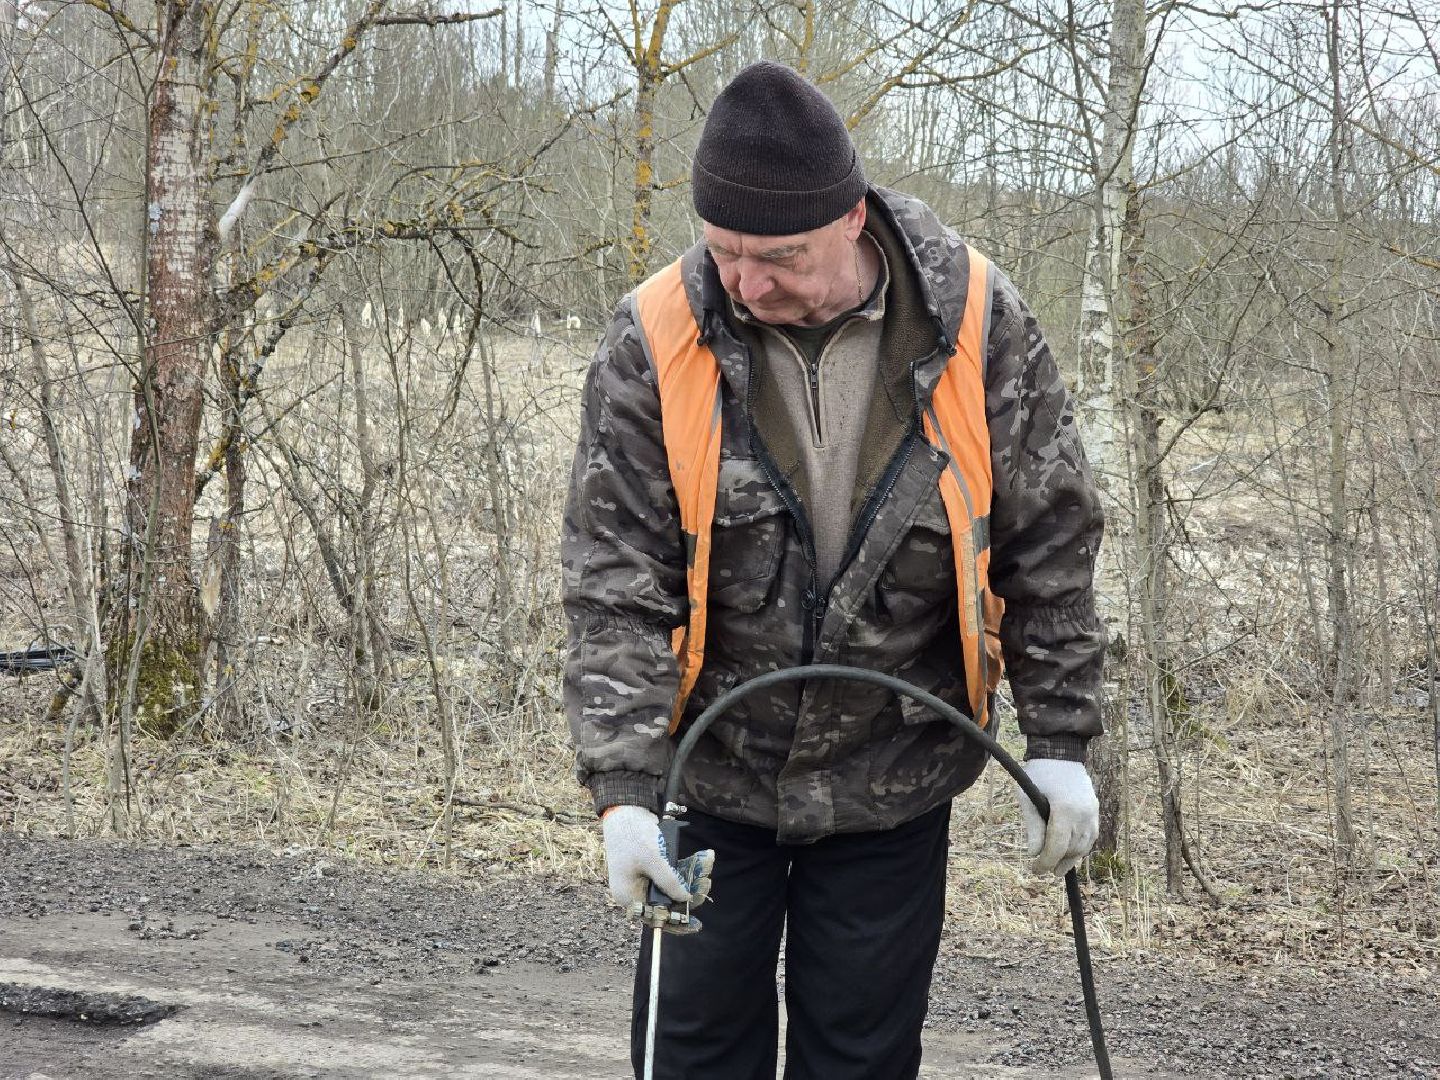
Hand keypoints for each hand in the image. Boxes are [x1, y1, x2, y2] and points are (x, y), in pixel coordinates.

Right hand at [601, 806, 714, 930]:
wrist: (625, 810)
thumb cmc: (634, 835)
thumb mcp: (654, 859)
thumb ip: (669, 882)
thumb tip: (686, 900)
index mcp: (629, 896)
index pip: (654, 918)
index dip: (676, 922)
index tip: (695, 925)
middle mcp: (635, 892)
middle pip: (665, 904)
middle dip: (687, 894)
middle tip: (705, 884)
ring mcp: (642, 880)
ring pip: (670, 888)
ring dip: (689, 879)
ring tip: (706, 867)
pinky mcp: (650, 868)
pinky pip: (669, 875)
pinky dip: (684, 869)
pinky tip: (700, 860)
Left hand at [1016, 759, 1098, 876]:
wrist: (1061, 753)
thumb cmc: (1039, 774)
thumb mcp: (1027, 798)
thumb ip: (1033, 826)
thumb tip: (1034, 853)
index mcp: (1064, 810)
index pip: (1056, 847)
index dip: (1045, 862)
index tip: (1035, 870)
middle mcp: (1083, 814)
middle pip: (1071, 849)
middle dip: (1057, 862)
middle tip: (1043, 870)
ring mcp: (1092, 813)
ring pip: (1083, 846)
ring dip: (1070, 858)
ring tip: (1057, 867)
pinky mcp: (1095, 811)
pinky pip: (1091, 836)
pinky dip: (1080, 847)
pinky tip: (1070, 853)